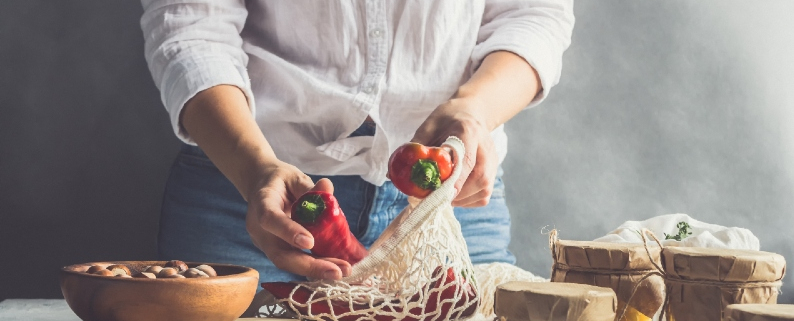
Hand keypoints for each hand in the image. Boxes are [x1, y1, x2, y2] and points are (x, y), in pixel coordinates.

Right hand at [244, 164, 351, 279]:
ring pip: (288, 263)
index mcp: (261, 203)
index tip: (310, 242)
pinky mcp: (276, 250)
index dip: (289, 232)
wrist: (261, 187)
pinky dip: (314, 265)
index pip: (270, 220)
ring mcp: (266, 243)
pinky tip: (335, 267)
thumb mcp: (294, 177)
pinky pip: (294, 261)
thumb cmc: (279, 181)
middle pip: (280, 255)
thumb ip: (309, 187)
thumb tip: (327, 187)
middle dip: (309, 266)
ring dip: (316, 270)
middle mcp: (260, 229)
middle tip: (337, 272)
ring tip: (342, 271)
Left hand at [412, 98, 498, 206]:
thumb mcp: (428, 127)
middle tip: (434, 197)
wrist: (470, 113)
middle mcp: (485, 147)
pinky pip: (484, 195)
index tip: (441, 193)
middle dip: (456, 193)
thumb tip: (393, 174)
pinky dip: (468, 200)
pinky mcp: (493, 171)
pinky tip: (454, 194)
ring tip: (442, 195)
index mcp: (468, 131)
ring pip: (483, 188)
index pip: (468, 159)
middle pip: (479, 177)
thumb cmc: (446, 120)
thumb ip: (416, 150)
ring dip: (461, 198)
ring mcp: (493, 160)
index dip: (456, 179)